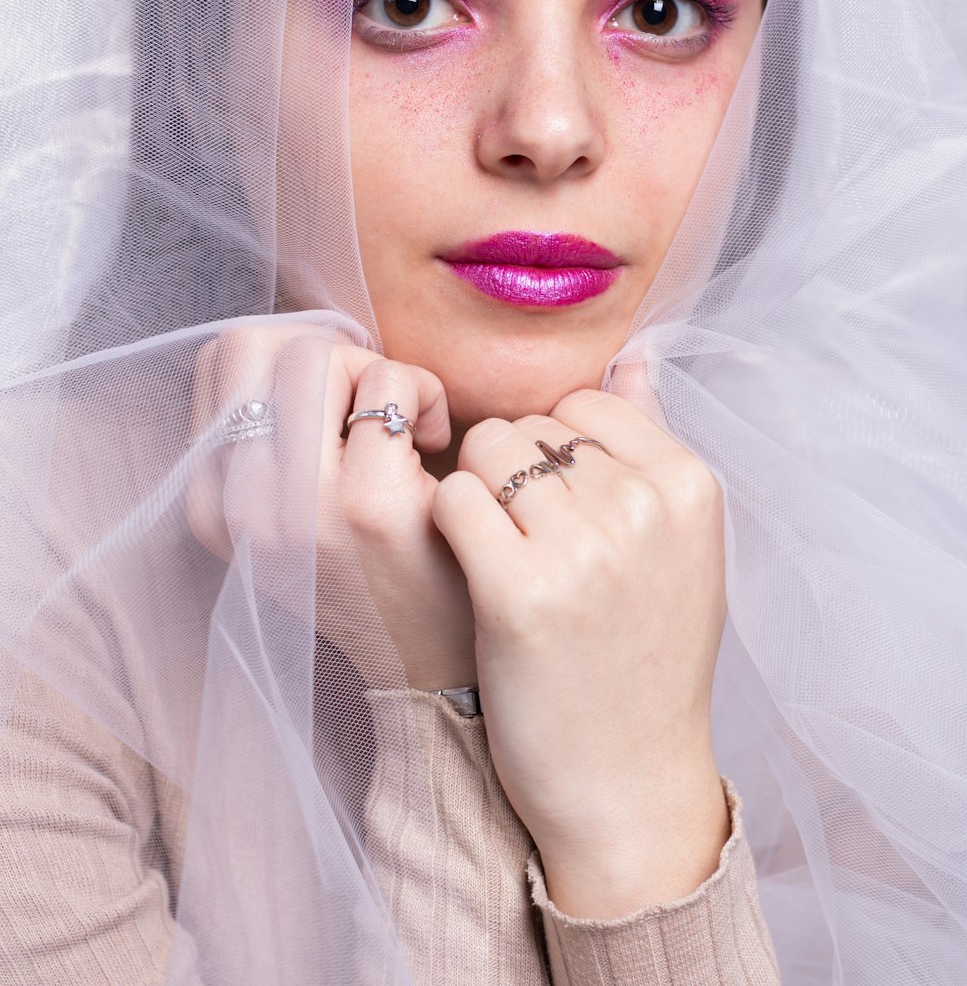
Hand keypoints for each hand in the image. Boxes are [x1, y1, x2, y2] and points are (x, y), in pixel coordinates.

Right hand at [187, 325, 476, 689]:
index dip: (287, 354)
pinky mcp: (369, 506)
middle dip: (327, 352)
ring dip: (373, 369)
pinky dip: (422, 391)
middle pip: (258, 344)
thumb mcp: (288, 514)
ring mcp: (299, 508)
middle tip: (368, 402)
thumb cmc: (370, 569)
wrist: (429, 667)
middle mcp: (240, 508)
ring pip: (317, 354)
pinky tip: (436, 438)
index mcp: (213, 505)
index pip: (222, 360)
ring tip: (403, 420)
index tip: (332, 400)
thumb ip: (274, 436)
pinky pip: (389, 384)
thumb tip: (298, 341)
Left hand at [431, 386, 730, 917]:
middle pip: (531, 427)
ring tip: (500, 556)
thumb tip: (634, 355)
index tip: (558, 508)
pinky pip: (454, 499)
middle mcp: (643, 507)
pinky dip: (449, 525)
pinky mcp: (518, 592)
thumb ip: (653, 442)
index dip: (555, 450)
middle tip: (526, 542)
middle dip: (513, 470)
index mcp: (689, 486)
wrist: (628, 783)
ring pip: (486, 451)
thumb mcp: (678, 545)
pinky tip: (470, 568)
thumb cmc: (647, 658)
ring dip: (476, 495)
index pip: (586, 403)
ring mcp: (583, 549)